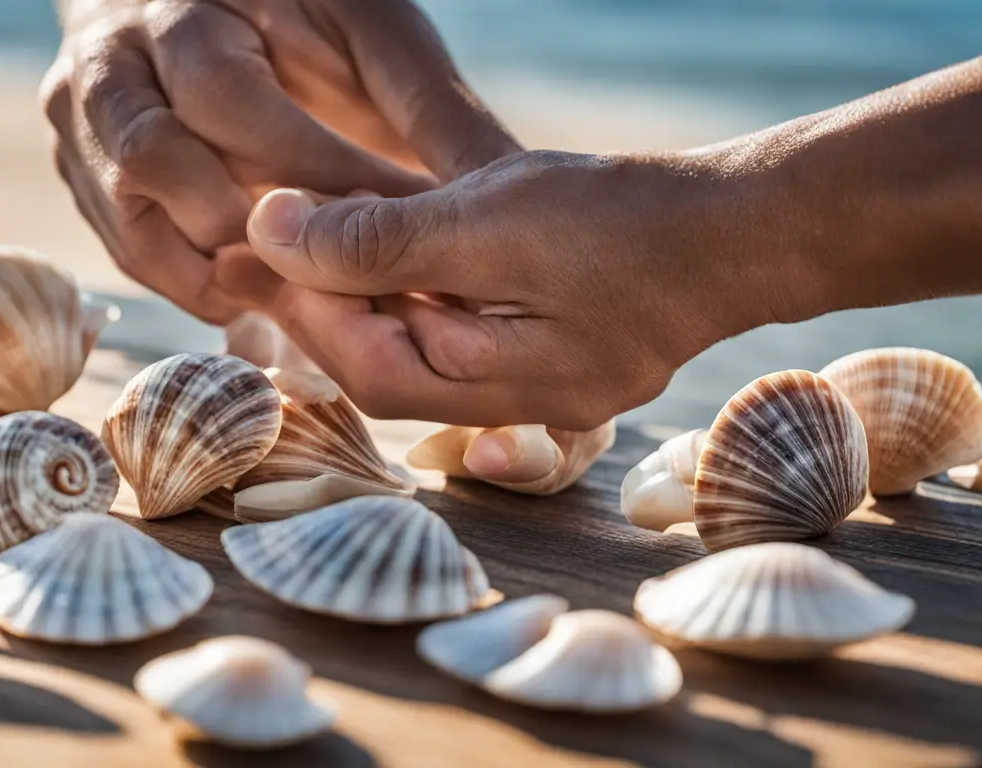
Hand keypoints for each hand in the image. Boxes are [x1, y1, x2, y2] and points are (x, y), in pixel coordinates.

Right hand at [42, 0, 519, 323]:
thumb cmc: (297, 10)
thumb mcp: (368, 28)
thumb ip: (426, 102)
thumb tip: (504, 185)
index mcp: (186, 7)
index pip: (234, 104)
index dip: (315, 176)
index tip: (398, 226)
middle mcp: (112, 61)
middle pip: (162, 165)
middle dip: (261, 235)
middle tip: (346, 282)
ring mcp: (80, 118)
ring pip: (134, 224)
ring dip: (221, 275)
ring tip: (308, 304)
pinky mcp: (76, 170)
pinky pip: (129, 251)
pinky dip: (197, 286)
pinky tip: (263, 301)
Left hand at [248, 57, 981, 428]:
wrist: (745, 225)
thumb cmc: (626, 221)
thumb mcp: (491, 221)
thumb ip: (381, 238)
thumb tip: (271, 233)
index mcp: (500, 389)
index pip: (369, 367)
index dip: (301, 310)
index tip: (252, 248)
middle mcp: (513, 404)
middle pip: (386, 364)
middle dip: (319, 304)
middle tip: (259, 242)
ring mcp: (536, 383)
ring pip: (420, 346)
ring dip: (363, 294)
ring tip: (304, 236)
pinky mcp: (550, 350)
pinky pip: (461, 330)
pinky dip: (414, 289)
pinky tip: (383, 247)